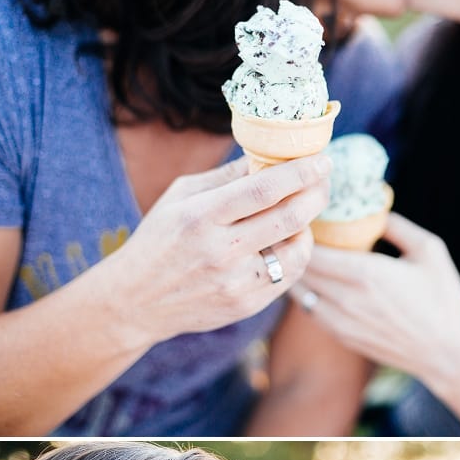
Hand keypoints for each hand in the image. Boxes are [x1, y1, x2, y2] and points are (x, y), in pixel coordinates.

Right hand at [108, 151, 331, 350]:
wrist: (135, 301)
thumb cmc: (159, 239)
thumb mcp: (180, 196)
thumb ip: (226, 177)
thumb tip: (269, 154)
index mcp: (201, 216)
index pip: (264, 189)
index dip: (301, 172)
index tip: (322, 159)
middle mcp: (220, 251)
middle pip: (290, 217)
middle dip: (317, 193)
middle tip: (324, 179)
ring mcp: (235, 282)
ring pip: (298, 250)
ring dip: (308, 226)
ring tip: (299, 212)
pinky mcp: (245, 305)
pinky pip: (289, 276)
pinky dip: (295, 253)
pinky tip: (286, 241)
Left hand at [296, 211, 459, 383]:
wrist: (447, 352)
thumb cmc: (443, 298)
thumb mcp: (429, 249)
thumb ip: (397, 226)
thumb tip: (373, 211)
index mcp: (365, 272)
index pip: (312, 250)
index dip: (302, 234)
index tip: (305, 221)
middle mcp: (346, 298)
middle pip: (300, 270)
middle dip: (294, 251)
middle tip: (297, 235)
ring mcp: (341, 322)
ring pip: (299, 293)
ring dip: (298, 274)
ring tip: (303, 257)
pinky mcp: (342, 337)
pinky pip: (310, 311)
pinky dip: (307, 295)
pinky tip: (317, 283)